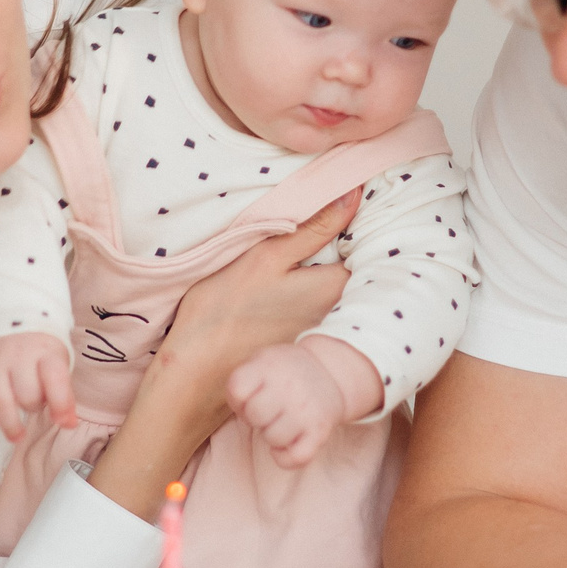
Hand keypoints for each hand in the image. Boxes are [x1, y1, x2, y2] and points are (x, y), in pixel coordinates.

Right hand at [0, 333, 75, 448]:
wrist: (2, 318)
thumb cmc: (33, 347)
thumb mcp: (55, 359)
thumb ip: (63, 391)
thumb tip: (69, 423)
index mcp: (43, 352)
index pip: (55, 379)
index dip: (61, 403)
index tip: (66, 422)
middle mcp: (16, 356)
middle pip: (27, 395)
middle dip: (33, 406)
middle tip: (34, 401)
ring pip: (1, 402)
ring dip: (10, 425)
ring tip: (17, 436)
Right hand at [157, 187, 361, 421]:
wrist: (196, 374)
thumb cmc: (226, 310)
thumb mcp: (267, 256)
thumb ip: (314, 227)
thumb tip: (354, 194)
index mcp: (336, 288)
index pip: (369, 244)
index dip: (360, 220)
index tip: (346, 199)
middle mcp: (341, 313)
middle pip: (356, 265)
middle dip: (345, 242)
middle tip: (322, 217)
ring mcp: (324, 331)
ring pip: (338, 285)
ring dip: (328, 264)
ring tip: (303, 247)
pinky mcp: (305, 341)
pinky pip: (321, 304)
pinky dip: (312, 288)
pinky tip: (287, 284)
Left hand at [228, 336, 380, 466]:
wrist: (330, 372)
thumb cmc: (284, 373)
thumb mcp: (260, 362)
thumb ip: (241, 382)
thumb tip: (241, 413)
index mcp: (270, 367)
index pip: (237, 389)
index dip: (238, 399)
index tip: (251, 395)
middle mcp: (290, 387)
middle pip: (254, 414)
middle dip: (255, 417)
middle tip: (267, 411)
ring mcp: (306, 411)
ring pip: (273, 438)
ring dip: (271, 436)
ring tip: (280, 423)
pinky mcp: (319, 431)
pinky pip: (295, 458)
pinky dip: (285, 458)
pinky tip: (286, 444)